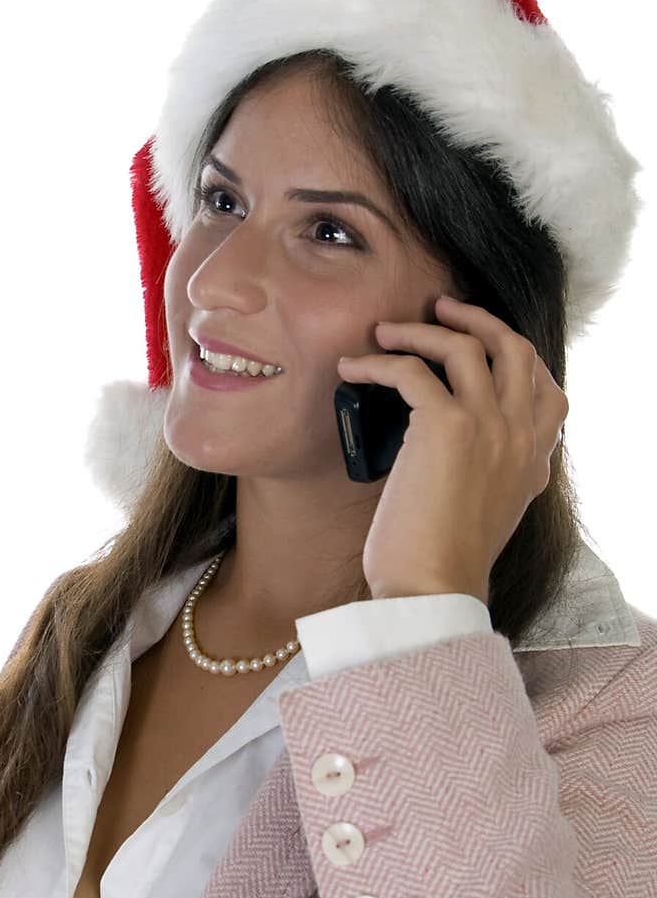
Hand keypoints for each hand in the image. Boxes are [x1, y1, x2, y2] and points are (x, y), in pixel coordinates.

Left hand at [337, 295, 568, 605]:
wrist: (432, 588)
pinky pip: (410, 369)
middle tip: (440, 308)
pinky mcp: (447, 425)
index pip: (546, 387)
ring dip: (419, 330)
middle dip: (477, 319)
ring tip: (383, 333)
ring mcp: (490, 425)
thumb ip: (494, 469)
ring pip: (464, 346)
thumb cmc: (443, 558)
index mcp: (535, 458)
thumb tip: (462, 441)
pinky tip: (352, 370)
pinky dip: (377, 363)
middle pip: (515, 347)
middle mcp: (522, 435)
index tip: (477, 342)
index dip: (511, 354)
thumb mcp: (489, 509)